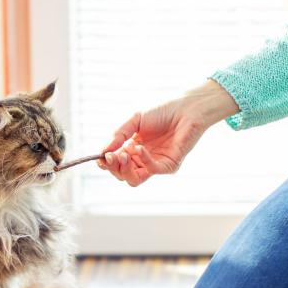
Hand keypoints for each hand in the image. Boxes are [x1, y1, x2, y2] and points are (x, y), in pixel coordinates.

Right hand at [99, 80, 238, 186]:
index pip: (115, 164)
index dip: (106, 163)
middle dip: (113, 167)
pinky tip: (140, 148)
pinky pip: (152, 170)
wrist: (186, 108)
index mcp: (133, 149)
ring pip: (134, 180)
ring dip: (124, 170)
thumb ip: (118, 136)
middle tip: (111, 156)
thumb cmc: (162, 111)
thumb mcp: (135, 120)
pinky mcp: (169, 165)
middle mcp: (143, 159)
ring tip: (123, 155)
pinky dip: (143, 160)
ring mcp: (156, 164)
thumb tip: (102, 152)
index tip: (100, 158)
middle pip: (122, 175)